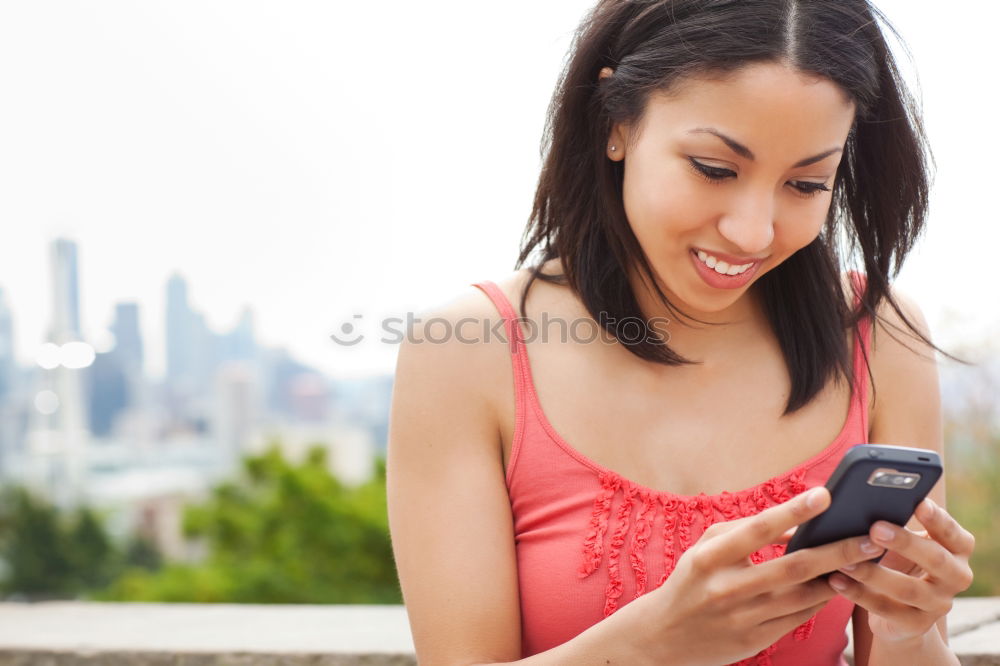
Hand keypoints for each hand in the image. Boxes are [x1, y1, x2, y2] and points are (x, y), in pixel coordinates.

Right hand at [627, 487, 885, 665]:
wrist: (663, 636)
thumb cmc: (690, 581)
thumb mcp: (705, 548)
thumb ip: (744, 531)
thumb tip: (794, 524)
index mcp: (710, 558)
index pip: (757, 530)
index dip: (792, 512)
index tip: (824, 495)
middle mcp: (727, 588)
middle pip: (793, 567)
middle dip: (838, 551)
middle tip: (871, 537)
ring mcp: (742, 618)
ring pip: (804, 596)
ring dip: (838, 578)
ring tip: (865, 561)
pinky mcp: (754, 641)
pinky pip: (798, 618)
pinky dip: (821, 600)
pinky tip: (838, 585)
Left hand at [826, 497, 974, 643]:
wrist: (901, 611)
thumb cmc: (900, 559)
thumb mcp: (905, 540)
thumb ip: (897, 522)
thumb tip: (864, 500)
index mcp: (958, 549)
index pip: (954, 533)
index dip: (938, 519)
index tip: (918, 502)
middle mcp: (956, 577)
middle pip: (935, 559)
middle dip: (905, 542)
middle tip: (875, 528)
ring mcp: (938, 604)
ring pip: (907, 588)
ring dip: (872, 573)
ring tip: (845, 560)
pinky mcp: (915, 624)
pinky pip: (884, 609)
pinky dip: (857, 593)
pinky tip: (835, 579)